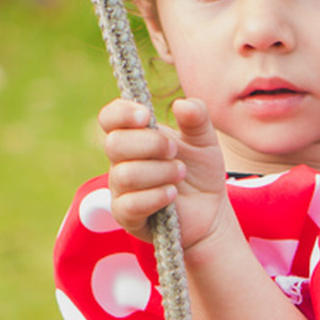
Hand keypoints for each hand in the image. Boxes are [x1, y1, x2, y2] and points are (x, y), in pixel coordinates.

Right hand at [99, 97, 228, 248]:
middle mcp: (121, 160)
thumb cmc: (200, 171)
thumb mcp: (205, 139)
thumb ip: (197, 117)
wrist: (210, 210)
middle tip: (175, 152)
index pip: (110, 117)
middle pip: (114, 144)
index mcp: (135, 135)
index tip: (147, 116)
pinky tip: (172, 194)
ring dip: (160, 172)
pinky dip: (156, 196)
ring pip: (125, 174)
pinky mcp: (126, 216)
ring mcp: (121, 189)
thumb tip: (181, 104)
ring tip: (180, 174)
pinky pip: (130, 204)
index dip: (122, 113)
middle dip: (151, 144)